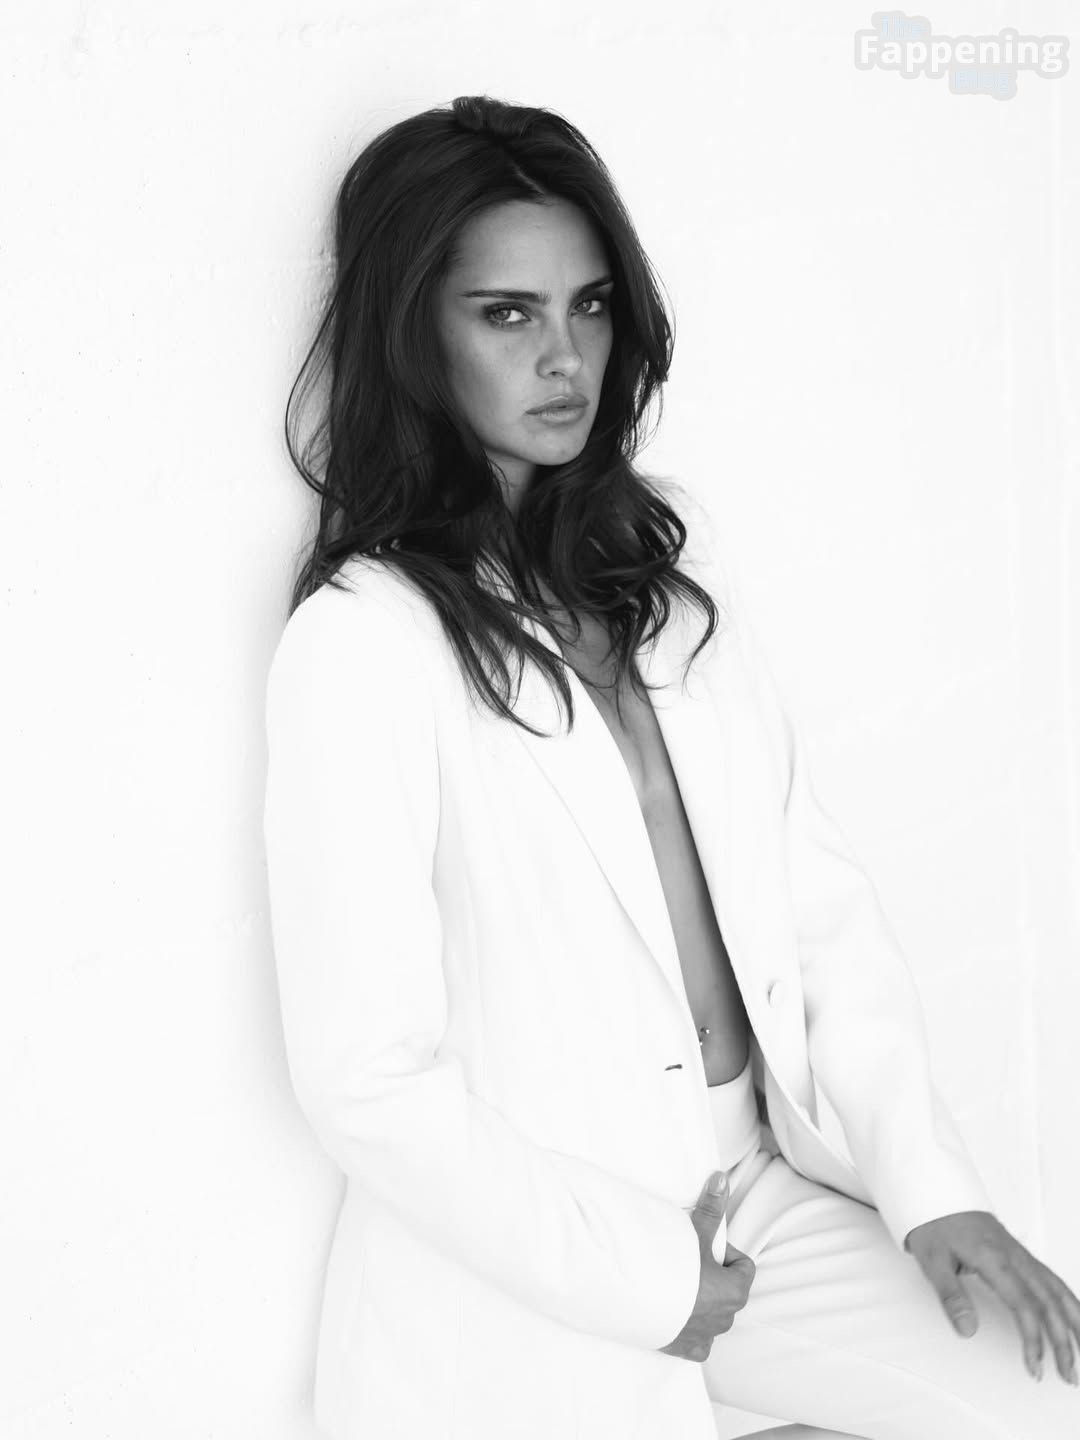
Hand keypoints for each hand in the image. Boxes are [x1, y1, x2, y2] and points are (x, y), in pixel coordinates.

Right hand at [659, 1170, 756, 1362]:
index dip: (725, 1253)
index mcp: (735, 1291)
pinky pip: (698, 1341)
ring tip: (678, 1286)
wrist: (641, 1303)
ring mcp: (707, 1336)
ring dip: (701, 1302)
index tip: (704, 1247)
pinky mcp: (687, 1349)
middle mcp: (726, 1318)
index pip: (743, 1267)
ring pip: (713, 1315)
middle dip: (712, 1276)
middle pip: (728, 1290)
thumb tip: (721, 1179)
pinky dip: (690, 1329)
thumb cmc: (673, 1270)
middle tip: (688, 1263)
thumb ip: (711, 1209)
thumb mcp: (695, 1235)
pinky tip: (675, 1315)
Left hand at [905, 1210, 1079, 1385]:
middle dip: (1064, 1341)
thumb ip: (951, 1296)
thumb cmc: (934, 1225)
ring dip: (1074, 1323)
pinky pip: (1053, 1280)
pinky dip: (1069, 1302)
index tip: (1035, 1366)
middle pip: (1049, 1302)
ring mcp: (1021, 1255)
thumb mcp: (932, 1260)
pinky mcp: (1021, 1255)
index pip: (1024, 1305)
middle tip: (1069, 1375)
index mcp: (994, 1259)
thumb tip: (967, 1330)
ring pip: (1058, 1290)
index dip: (1034, 1339)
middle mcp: (1014, 1257)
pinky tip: (1075, 1318)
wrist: (937, 1195)